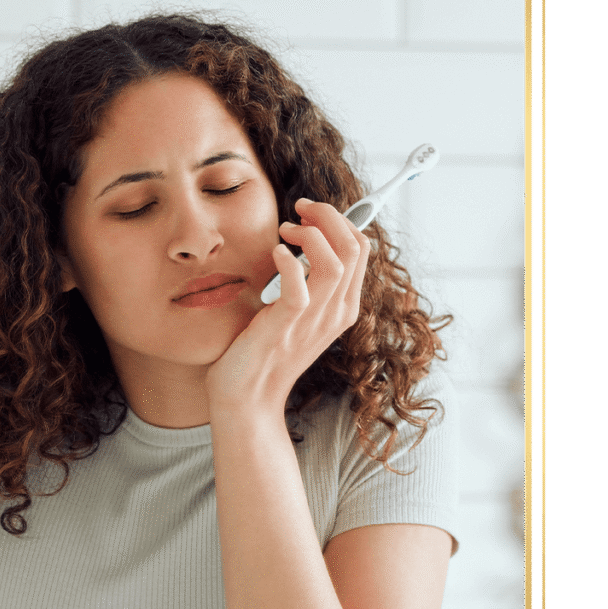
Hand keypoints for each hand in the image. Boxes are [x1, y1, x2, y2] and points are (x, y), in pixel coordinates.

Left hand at [205, 197, 369, 418]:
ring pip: (336, 261)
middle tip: (298, 211)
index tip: (308, 214)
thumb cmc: (264, 351)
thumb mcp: (297, 313)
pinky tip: (273, 254)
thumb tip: (304, 240)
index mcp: (343, 307)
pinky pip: (299, 285)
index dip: (338, 220)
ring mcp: (315, 321)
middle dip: (328, 216)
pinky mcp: (287, 326)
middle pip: (354, 247)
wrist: (247, 397)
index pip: (360, 249)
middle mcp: (336, 313)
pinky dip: (286, 261)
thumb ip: (308, 282)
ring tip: (285, 231)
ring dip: (311, 234)